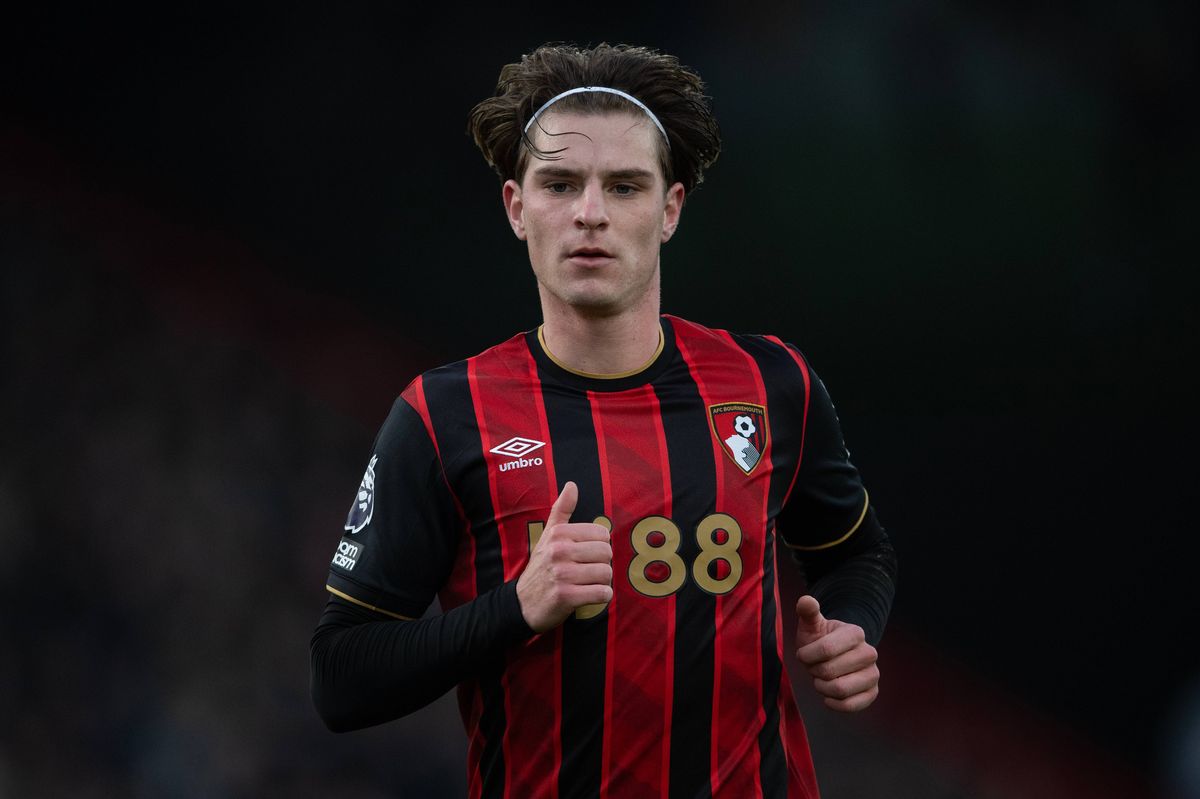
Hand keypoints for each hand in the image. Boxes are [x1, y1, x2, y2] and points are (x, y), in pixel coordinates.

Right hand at [516, 481, 612, 631]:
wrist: (523, 603)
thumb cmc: (542, 567)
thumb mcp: (547, 536)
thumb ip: (561, 510)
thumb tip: (572, 485)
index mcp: (558, 533)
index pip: (602, 533)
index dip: (598, 546)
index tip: (585, 555)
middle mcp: (559, 551)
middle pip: (607, 553)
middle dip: (602, 564)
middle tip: (587, 571)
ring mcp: (562, 574)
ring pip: (606, 573)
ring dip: (602, 582)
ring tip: (586, 583)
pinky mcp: (566, 596)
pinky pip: (602, 593)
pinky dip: (601, 596)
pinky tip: (589, 595)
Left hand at [794, 595, 879, 711]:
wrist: (831, 657)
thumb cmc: (818, 640)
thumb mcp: (811, 625)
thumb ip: (808, 611)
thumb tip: (805, 600)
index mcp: (855, 633)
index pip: (826, 649)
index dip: (807, 655)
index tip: (802, 654)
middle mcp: (869, 652)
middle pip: (830, 671)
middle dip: (814, 671)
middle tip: (813, 667)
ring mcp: (873, 674)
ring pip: (840, 690)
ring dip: (822, 688)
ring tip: (821, 680)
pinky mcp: (872, 693)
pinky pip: (851, 705)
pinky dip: (834, 703)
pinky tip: (828, 696)